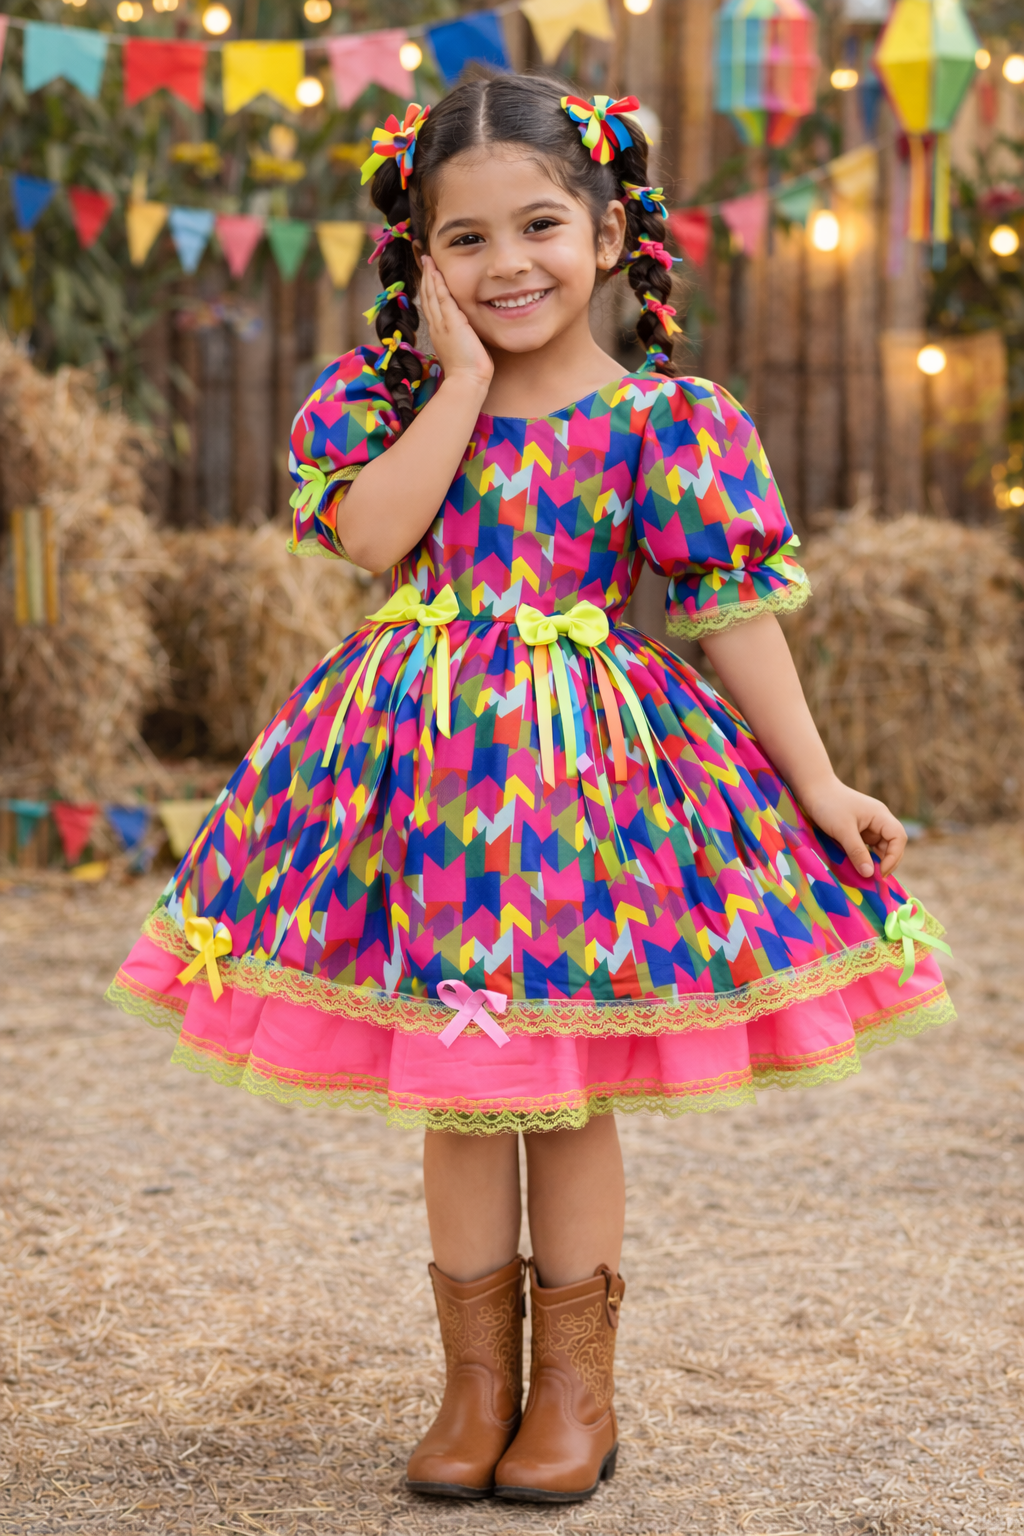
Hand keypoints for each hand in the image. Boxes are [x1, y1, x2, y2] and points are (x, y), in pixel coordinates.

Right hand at [419, 255, 492, 392]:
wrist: (467, 381)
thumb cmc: (468, 371)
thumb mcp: (463, 348)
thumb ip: (463, 336)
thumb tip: (468, 331)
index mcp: (439, 332)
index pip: (432, 306)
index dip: (429, 289)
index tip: (428, 275)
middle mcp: (437, 326)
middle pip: (427, 297)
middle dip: (426, 278)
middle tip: (424, 260)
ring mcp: (442, 324)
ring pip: (432, 295)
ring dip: (429, 276)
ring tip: (427, 260)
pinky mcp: (451, 323)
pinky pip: (442, 298)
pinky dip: (438, 283)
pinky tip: (435, 271)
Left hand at [799, 777, 907, 879]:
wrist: (812, 789)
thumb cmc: (828, 805)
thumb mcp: (843, 830)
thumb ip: (857, 851)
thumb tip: (870, 874)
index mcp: (881, 816)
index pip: (899, 838)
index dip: (894, 857)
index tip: (879, 873)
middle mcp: (878, 821)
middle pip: (892, 845)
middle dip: (885, 862)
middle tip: (873, 880)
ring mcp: (868, 826)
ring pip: (879, 848)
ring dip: (874, 862)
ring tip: (865, 877)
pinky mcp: (857, 831)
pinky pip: (866, 847)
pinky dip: (864, 858)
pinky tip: (857, 867)